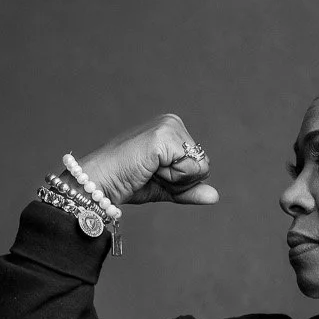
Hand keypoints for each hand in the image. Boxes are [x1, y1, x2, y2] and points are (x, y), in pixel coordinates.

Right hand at [74, 114, 218, 208]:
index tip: (155, 175)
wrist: (102, 183)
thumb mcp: (167, 187)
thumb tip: (215, 196)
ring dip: (176, 179)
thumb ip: (190, 189)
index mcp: (174, 129)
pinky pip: (189, 169)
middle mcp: (173, 122)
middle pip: (203, 165)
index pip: (200, 164)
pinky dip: (172, 178)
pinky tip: (149, 168)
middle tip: (151, 174)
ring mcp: (169, 126)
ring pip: (199, 167)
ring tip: (149, 170)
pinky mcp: (164, 136)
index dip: (182, 180)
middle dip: (181, 181)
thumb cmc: (127, 182)